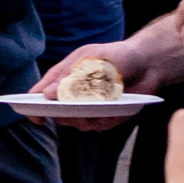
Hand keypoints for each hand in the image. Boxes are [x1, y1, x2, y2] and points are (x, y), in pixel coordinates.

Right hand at [34, 38, 148, 129]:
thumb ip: (73, 77)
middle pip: (59, 113)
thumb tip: (48, 94)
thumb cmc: (118, 56)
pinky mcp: (105, 115)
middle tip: (83, 112)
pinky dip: (106, 121)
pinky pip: (99, 125)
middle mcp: (74, 92)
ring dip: (88, 120)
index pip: (42, 91)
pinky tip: (116, 112)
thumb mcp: (95, 61)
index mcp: (65, 74)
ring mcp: (89, 105)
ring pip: (78, 122)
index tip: (35, 117)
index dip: (34, 105)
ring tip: (103, 110)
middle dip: (68, 116)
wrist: (149, 63)